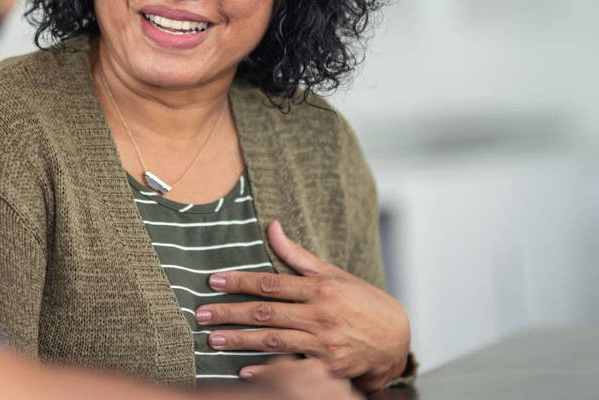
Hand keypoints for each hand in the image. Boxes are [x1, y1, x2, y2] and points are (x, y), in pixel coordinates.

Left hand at [196, 221, 410, 392]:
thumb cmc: (363, 303)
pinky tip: (243, 370)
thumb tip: (273, 227)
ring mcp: (325, 342)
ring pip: (273, 340)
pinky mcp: (329, 367)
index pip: (271, 283)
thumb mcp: (335, 275)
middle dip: (230, 313)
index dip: (240, 282)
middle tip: (202, 315)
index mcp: (320, 288)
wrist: (397, 340)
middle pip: (266, 313)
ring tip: (213, 341)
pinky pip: (291, 368)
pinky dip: (267, 370)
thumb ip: (299, 256)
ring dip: (240, 341)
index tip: (213, 281)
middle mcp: (321, 314)